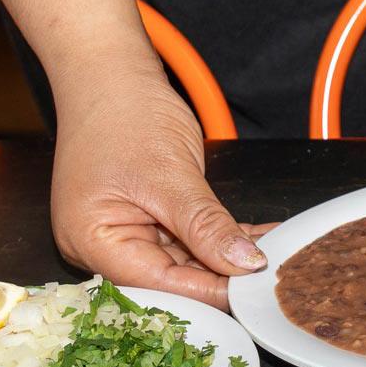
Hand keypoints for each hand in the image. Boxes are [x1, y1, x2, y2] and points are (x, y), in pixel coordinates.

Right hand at [50, 70, 269, 310]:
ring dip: (227, 259)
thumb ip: (206, 226)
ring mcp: (126, 233)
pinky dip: (221, 239)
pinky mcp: (148, 220)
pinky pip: (188, 239)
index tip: (251, 294)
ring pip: (184, 262)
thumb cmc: (123, 113)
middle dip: (220, 278)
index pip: (156, 285)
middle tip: (268, 280)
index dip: (205, 292)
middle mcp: (103, 246)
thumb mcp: (170, 175)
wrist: (110, 72)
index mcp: (91, 241)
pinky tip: (259, 240)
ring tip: (274, 257)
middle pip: (169, 280)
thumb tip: (245, 265)